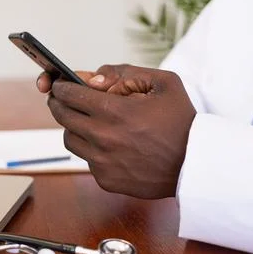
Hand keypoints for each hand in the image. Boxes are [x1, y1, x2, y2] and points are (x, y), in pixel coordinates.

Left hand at [47, 64, 195, 198]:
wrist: (194, 164)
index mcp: (115, 111)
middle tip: (62, 98)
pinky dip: (90, 149)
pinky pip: (86, 160)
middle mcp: (103, 137)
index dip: (60, 86)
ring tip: (87, 121)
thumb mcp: (163, 83)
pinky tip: (108, 144)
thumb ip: (124, 73)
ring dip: (73, 127)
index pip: (70, 94)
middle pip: (62, 116)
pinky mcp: (105, 180)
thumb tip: (91, 79)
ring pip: (69, 139)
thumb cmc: (180, 121)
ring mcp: (102, 162)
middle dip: (58, 103)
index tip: (58, 83)